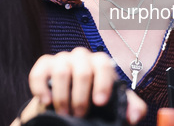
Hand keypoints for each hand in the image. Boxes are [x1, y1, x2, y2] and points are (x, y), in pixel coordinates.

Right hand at [25, 47, 146, 123]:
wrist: (72, 101)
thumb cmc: (96, 99)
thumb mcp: (115, 103)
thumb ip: (130, 107)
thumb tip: (134, 116)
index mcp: (100, 63)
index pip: (103, 65)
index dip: (102, 83)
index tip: (100, 103)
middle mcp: (81, 57)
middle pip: (82, 71)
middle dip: (80, 97)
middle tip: (80, 114)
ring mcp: (62, 59)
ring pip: (61, 71)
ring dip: (62, 96)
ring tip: (64, 113)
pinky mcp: (45, 64)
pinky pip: (39, 71)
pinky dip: (41, 88)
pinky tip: (46, 101)